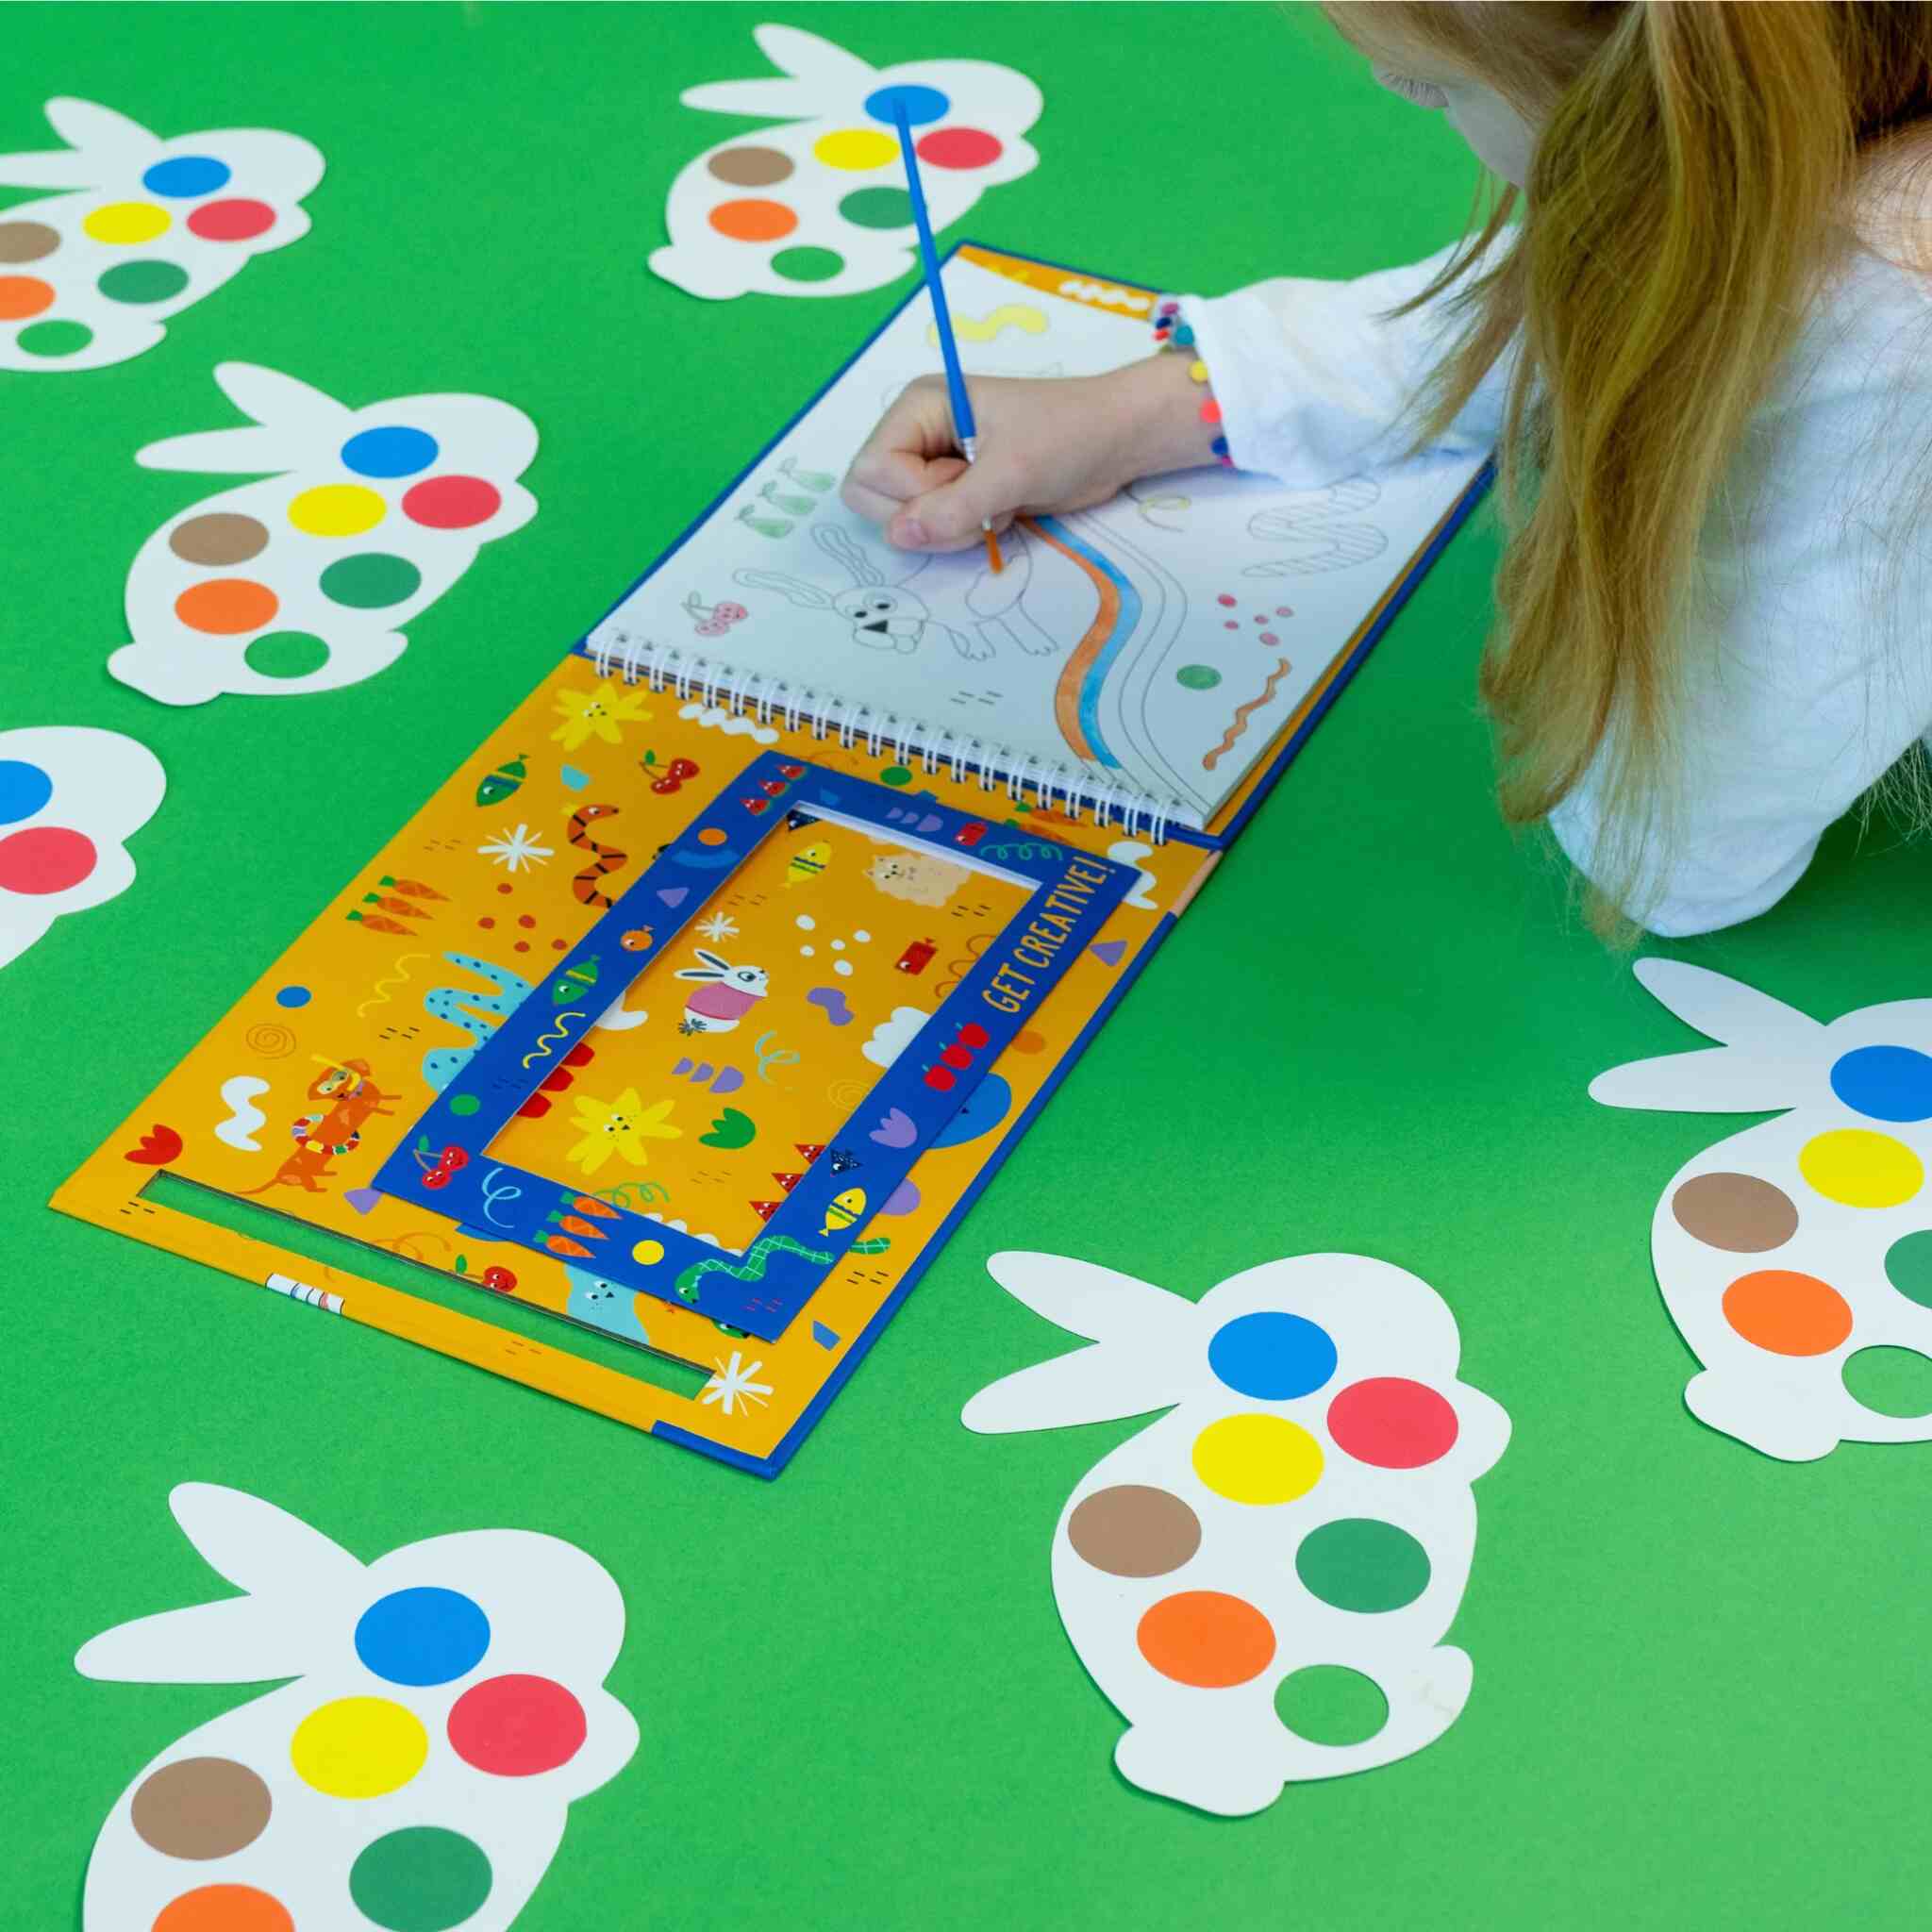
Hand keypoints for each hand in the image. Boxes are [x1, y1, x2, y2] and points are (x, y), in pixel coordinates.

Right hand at [840, 358, 1207, 553]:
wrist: (1117, 441)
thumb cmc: (1067, 435)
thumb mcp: (1011, 471)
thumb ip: (953, 508)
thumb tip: (898, 536)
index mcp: (919, 407)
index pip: (870, 469)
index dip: (911, 492)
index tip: (963, 482)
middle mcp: (917, 433)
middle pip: (872, 497)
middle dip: (926, 515)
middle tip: (979, 501)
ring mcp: (935, 464)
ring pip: (903, 521)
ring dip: (949, 528)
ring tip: (996, 504)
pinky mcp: (956, 491)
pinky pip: (933, 529)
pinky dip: (964, 533)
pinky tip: (1001, 511)